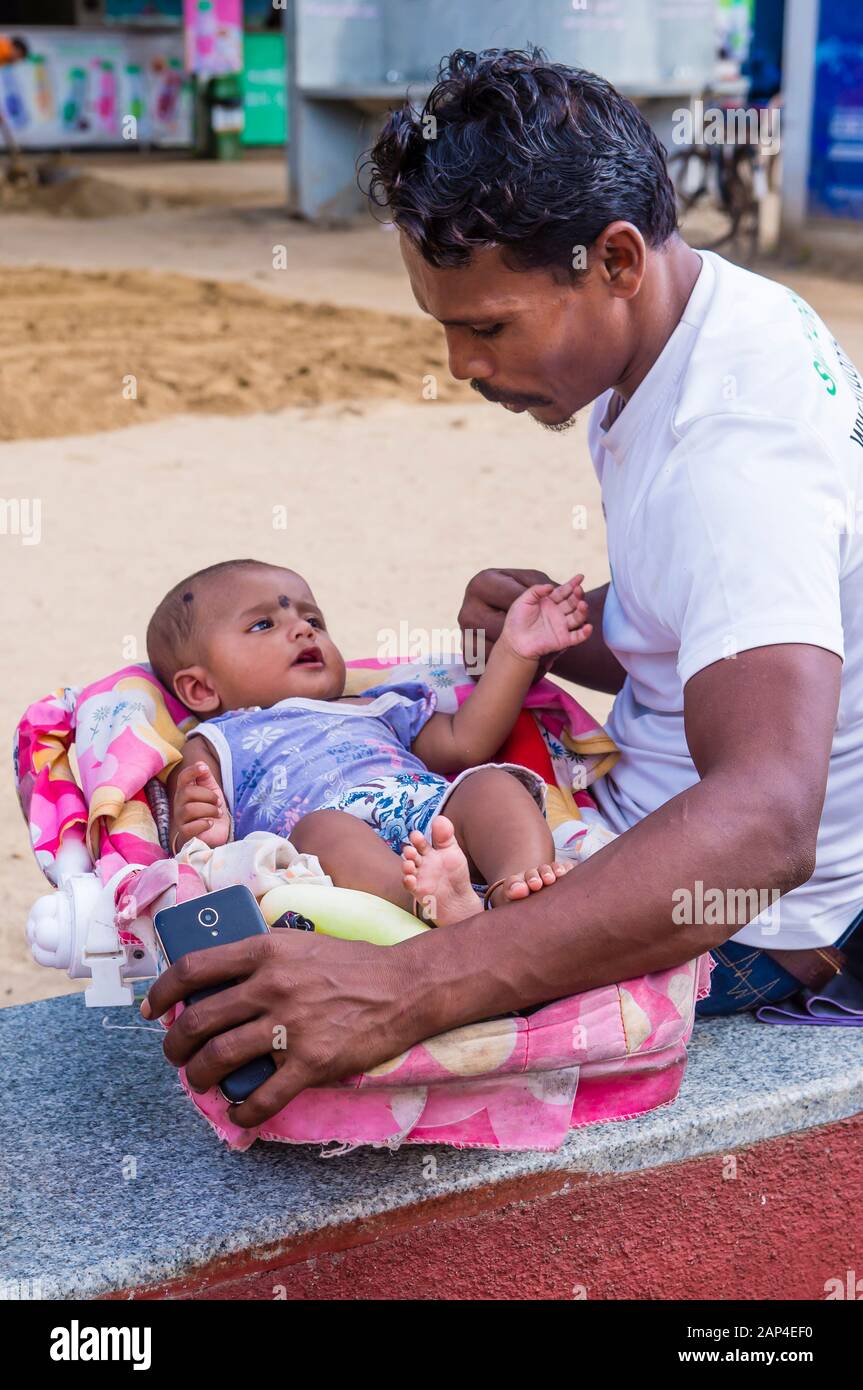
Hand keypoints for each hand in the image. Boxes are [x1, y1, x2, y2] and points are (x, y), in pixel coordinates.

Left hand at [140, 929, 422, 1126]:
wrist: (404, 987)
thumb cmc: (352, 964)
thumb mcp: (300, 944)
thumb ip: (261, 958)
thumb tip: (217, 982)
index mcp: (266, 951)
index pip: (194, 968)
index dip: (162, 991)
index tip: (151, 1009)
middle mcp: (272, 986)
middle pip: (198, 1020)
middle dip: (175, 1045)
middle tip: (175, 1055)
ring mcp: (291, 1026)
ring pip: (219, 1059)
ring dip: (198, 1078)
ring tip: (199, 1082)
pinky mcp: (312, 1062)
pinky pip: (262, 1098)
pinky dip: (242, 1113)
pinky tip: (238, 1114)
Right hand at [172, 761, 229, 851]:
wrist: (215, 833)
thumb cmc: (211, 810)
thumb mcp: (212, 791)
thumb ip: (206, 778)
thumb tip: (201, 764)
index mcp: (186, 791)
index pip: (183, 778)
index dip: (192, 771)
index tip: (204, 768)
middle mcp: (180, 803)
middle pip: (187, 792)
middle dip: (208, 795)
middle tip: (218, 802)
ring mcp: (181, 818)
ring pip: (190, 809)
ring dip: (209, 810)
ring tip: (218, 813)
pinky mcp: (185, 833)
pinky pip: (191, 827)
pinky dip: (204, 824)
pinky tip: (210, 823)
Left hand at [500, 576, 591, 662]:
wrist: (513, 641)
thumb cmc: (516, 620)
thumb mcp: (524, 601)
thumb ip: (536, 591)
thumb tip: (551, 586)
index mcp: (550, 602)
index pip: (564, 591)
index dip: (572, 584)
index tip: (580, 577)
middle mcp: (558, 613)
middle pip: (573, 602)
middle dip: (578, 595)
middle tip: (579, 590)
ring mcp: (562, 626)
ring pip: (578, 617)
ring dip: (583, 611)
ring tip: (583, 604)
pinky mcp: (563, 640)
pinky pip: (577, 637)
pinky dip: (584, 633)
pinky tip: (588, 627)